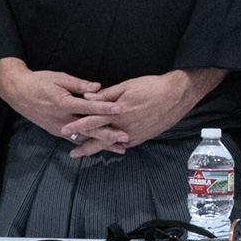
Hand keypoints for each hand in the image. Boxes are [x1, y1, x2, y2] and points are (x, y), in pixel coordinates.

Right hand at [0, 57, 120, 139]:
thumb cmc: (39, 82)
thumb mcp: (59, 78)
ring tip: (119, 148)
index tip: (120, 109)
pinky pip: (75, 140)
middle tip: (126, 137)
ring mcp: (59, 128)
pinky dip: (89, 145)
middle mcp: (62, 119)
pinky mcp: (56, 132)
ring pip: (84, 138)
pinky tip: (101, 149)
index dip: (105, 108)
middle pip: (89, 128)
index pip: (88, 107)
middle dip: (108, 134)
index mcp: (64, 103)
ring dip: (102, 144)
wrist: (17, 93)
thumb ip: (79, 84)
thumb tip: (98, 87)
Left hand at [66, 68, 224, 157]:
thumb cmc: (152, 87)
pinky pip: (125, 144)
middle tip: (72, 153)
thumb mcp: (126, 86)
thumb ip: (106, 95)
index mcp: (117, 112)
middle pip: (99, 139)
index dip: (76, 126)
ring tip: (86, 153)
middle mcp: (124, 126)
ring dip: (98, 149)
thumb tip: (88, 98)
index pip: (91, 120)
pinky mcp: (143, 137)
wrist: (176, 95)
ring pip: (111, 144)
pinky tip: (109, 149)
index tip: (64, 130)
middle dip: (84, 145)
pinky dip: (115, 147)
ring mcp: (134, 134)